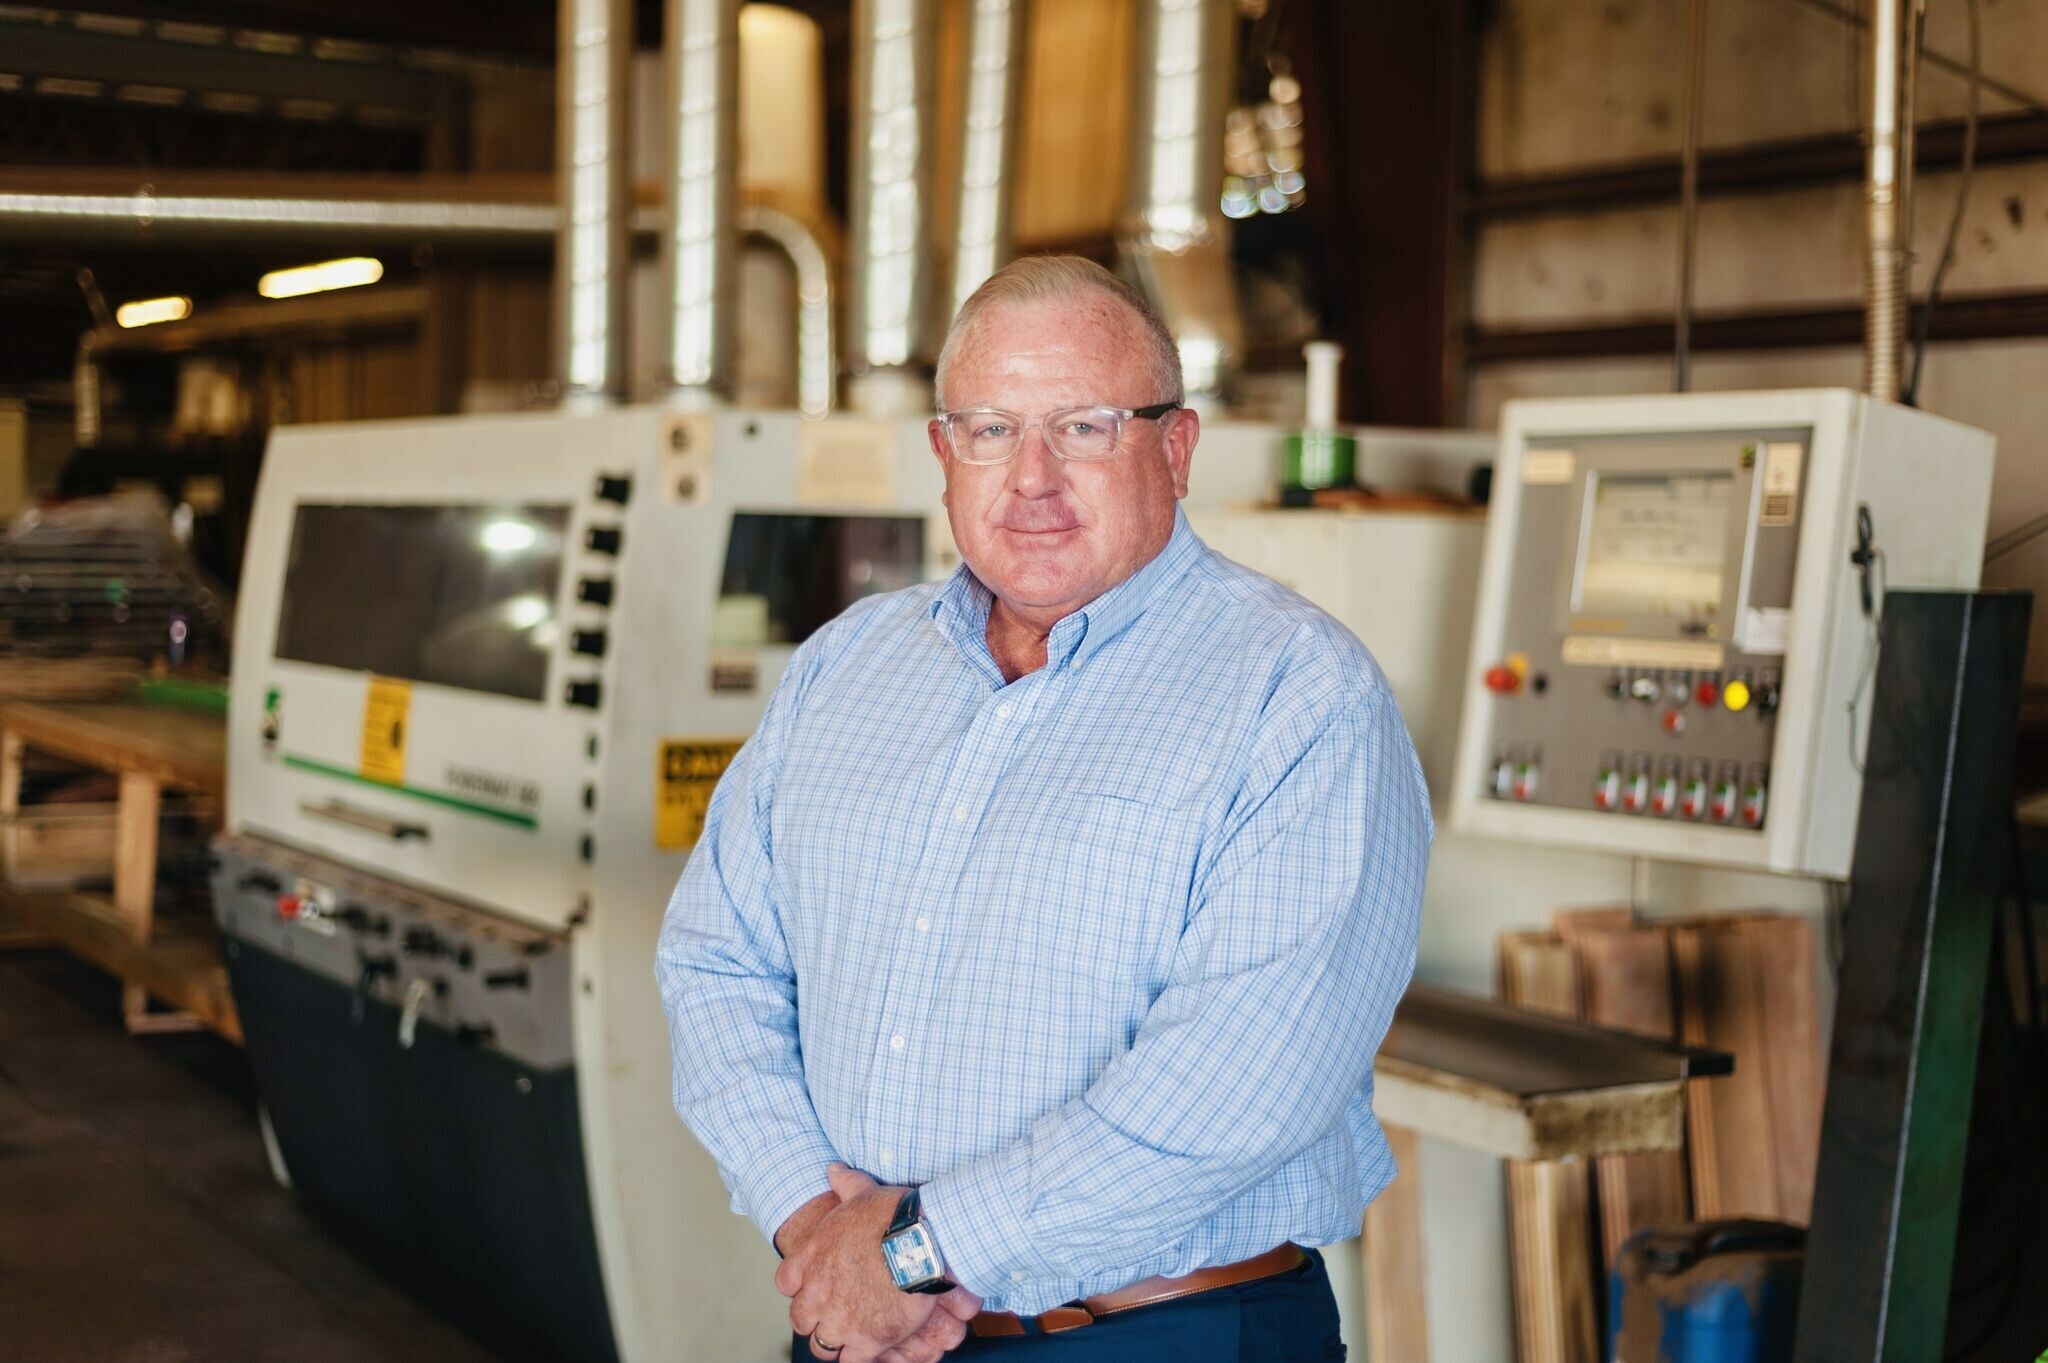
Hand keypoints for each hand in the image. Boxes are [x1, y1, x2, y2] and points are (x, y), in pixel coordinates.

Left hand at [777, 1165, 979, 1362]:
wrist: (921, 1242)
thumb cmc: (893, 1216)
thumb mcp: (864, 1192)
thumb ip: (845, 1183)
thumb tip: (832, 1168)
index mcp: (812, 1258)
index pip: (786, 1282)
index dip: (799, 1287)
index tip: (813, 1286)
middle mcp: (819, 1293)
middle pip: (801, 1320)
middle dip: (815, 1319)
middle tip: (834, 1313)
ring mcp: (840, 1321)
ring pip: (821, 1345)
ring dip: (834, 1340)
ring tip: (852, 1334)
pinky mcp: (866, 1341)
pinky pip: (850, 1362)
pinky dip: (858, 1357)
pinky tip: (870, 1348)